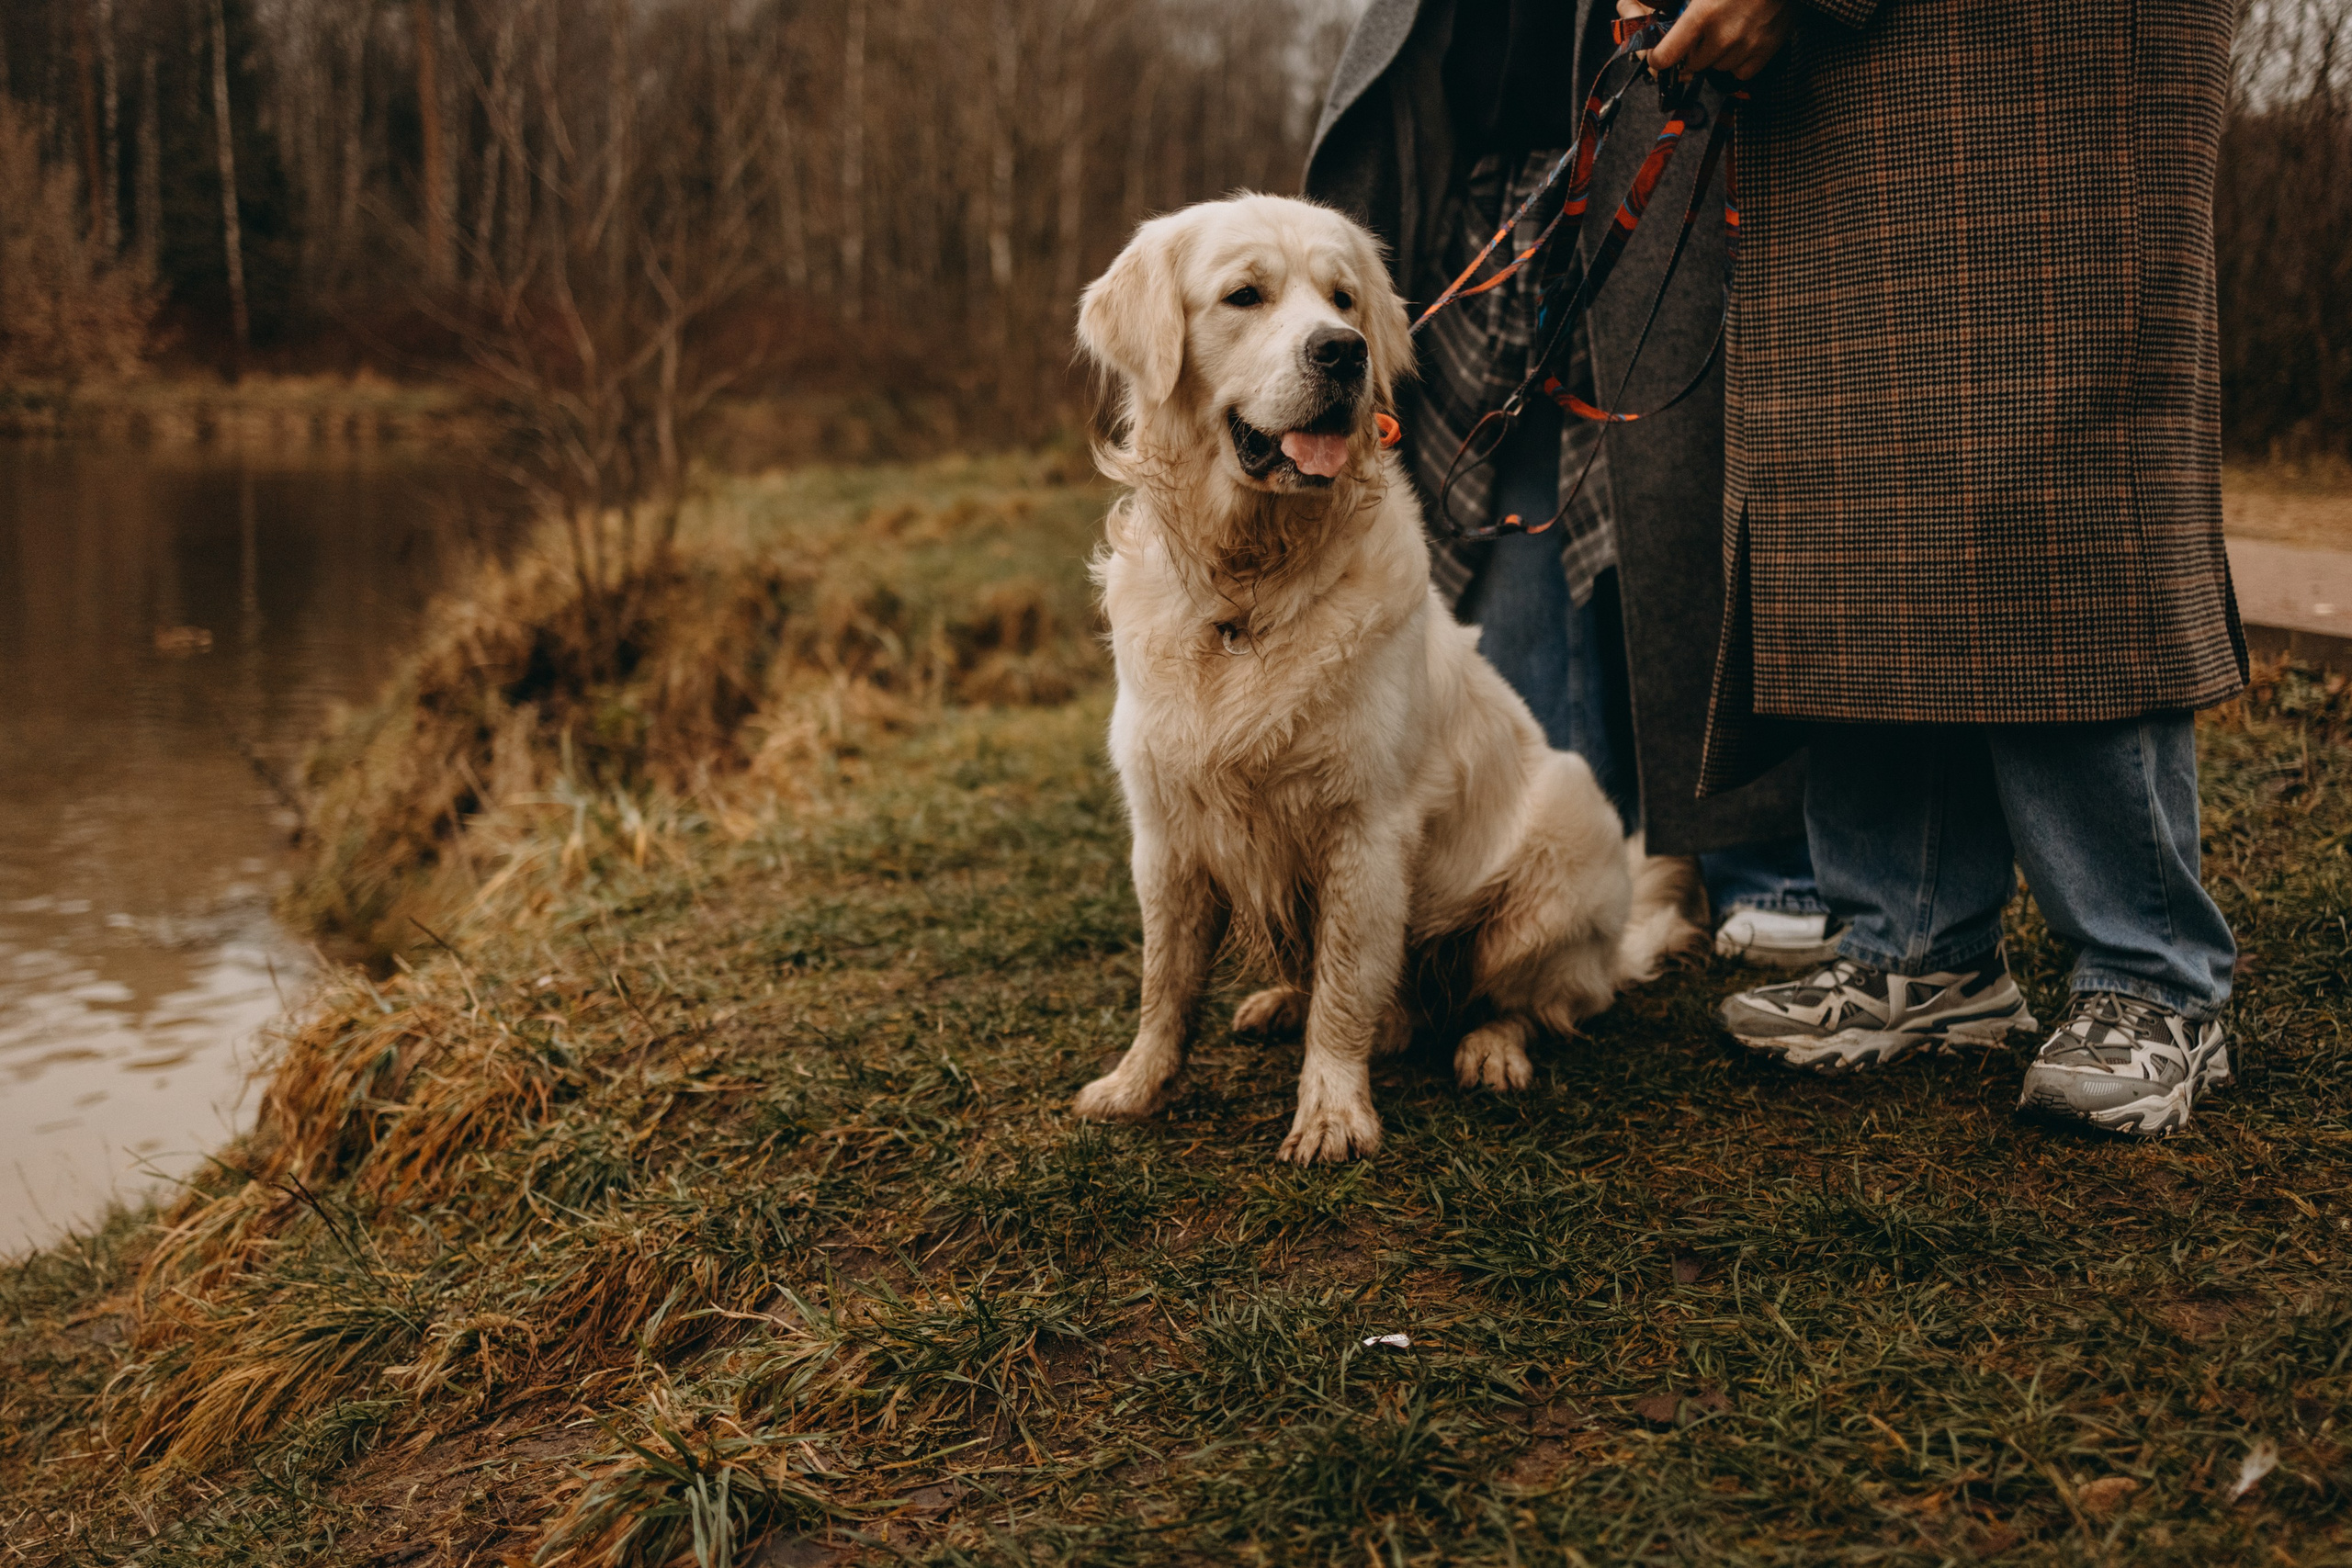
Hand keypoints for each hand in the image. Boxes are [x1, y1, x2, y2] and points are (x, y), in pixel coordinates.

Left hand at [1616, 0, 1792, 81]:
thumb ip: (1680, 2)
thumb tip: (1641, 2)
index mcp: (1702, 15)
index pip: (1667, 55)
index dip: (1659, 58)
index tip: (1659, 56)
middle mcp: (1722, 36)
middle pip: (1693, 64)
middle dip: (1692, 53)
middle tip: (1700, 36)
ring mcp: (1745, 46)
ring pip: (1717, 67)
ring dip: (1716, 56)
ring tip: (1726, 33)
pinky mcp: (1765, 52)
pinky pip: (1740, 72)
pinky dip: (1738, 62)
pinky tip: (1742, 43)